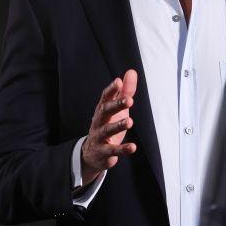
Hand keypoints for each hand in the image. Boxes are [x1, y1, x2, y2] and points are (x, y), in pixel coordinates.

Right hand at [81, 69, 137, 183]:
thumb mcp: (117, 109)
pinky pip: (113, 151)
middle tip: (129, 100)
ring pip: (107, 131)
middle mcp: (98, 122)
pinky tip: (133, 147)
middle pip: (105, 112)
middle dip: (116, 105)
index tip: (119, 82)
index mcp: (102, 110)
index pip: (105, 98)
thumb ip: (125, 91)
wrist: (92, 154)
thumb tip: (132, 72)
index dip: (111, 90)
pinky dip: (122, 149)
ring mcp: (99, 137)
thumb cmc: (107, 125)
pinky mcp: (104, 152)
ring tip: (130, 121)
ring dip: (118, 126)